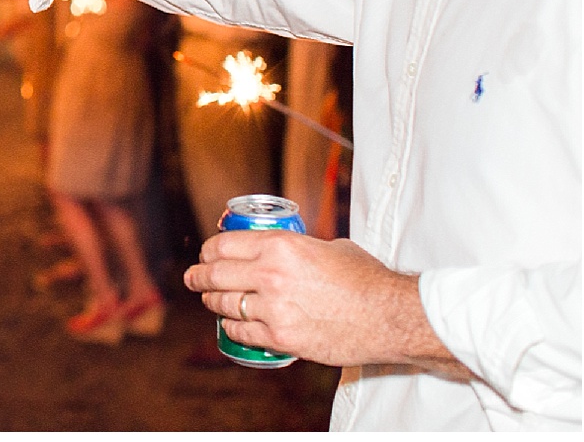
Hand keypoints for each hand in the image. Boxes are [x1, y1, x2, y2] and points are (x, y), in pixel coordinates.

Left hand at [184, 231, 462, 371]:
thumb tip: (283, 249)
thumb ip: (298, 247)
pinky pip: (242, 332)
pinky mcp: (282, 338)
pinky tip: (230, 326)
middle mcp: (270, 274)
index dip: (208, 250)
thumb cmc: (366, 279)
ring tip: (208, 300)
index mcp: (280, 245)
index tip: (205, 254)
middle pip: (215, 273)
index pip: (224, 244)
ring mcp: (274, 308)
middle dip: (199, 276)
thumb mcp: (328, 246)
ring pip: (224, 304)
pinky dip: (232, 329)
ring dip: (211, 302)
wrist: (390, 316)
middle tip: (193, 279)